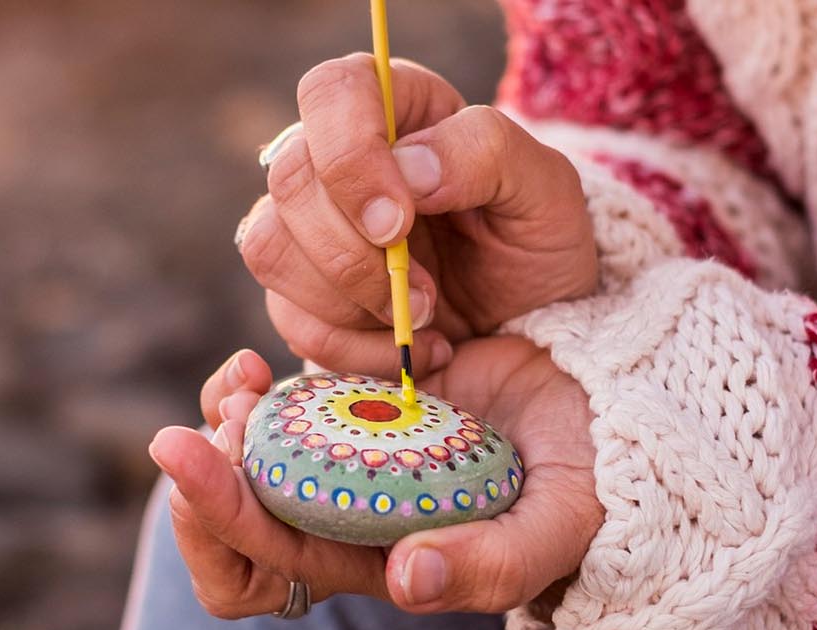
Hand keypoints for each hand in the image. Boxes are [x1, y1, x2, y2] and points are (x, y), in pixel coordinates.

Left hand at [151, 340, 600, 615]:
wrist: (610, 403)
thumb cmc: (592, 478)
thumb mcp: (558, 525)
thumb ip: (493, 564)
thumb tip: (403, 581)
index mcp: (380, 561)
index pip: (267, 567)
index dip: (219, 523)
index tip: (199, 459)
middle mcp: (350, 518)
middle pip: (233, 524)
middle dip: (202, 476)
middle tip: (199, 424)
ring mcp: (348, 460)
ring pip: (247, 461)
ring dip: (225, 424)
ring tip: (238, 381)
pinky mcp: (356, 405)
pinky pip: (279, 408)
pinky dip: (257, 389)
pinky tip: (263, 362)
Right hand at [239, 54, 597, 377]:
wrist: (531, 321)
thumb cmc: (537, 238)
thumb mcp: (545, 189)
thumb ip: (485, 153)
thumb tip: (408, 168)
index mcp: (396, 106)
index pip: (331, 94)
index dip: (350, 157)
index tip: (399, 222)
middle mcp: (336, 157)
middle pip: (290, 180)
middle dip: (356, 253)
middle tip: (426, 293)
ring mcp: (308, 225)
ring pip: (271, 248)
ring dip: (349, 301)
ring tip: (425, 319)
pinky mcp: (300, 290)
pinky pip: (287, 317)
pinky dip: (351, 348)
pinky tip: (409, 347)